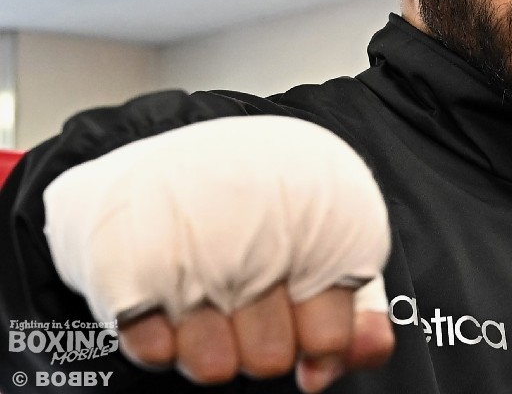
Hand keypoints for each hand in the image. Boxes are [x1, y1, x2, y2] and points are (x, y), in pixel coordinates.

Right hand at [44, 116, 393, 386]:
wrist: (168, 156)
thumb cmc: (264, 206)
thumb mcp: (329, 238)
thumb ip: (359, 303)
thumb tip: (368, 352)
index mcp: (318, 222)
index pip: (328, 337)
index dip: (318, 338)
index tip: (304, 310)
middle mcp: (257, 234)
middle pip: (269, 360)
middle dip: (264, 341)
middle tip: (252, 293)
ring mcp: (192, 252)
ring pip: (212, 367)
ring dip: (211, 343)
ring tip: (211, 294)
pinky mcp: (131, 267)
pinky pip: (154, 353)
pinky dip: (161, 337)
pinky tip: (171, 294)